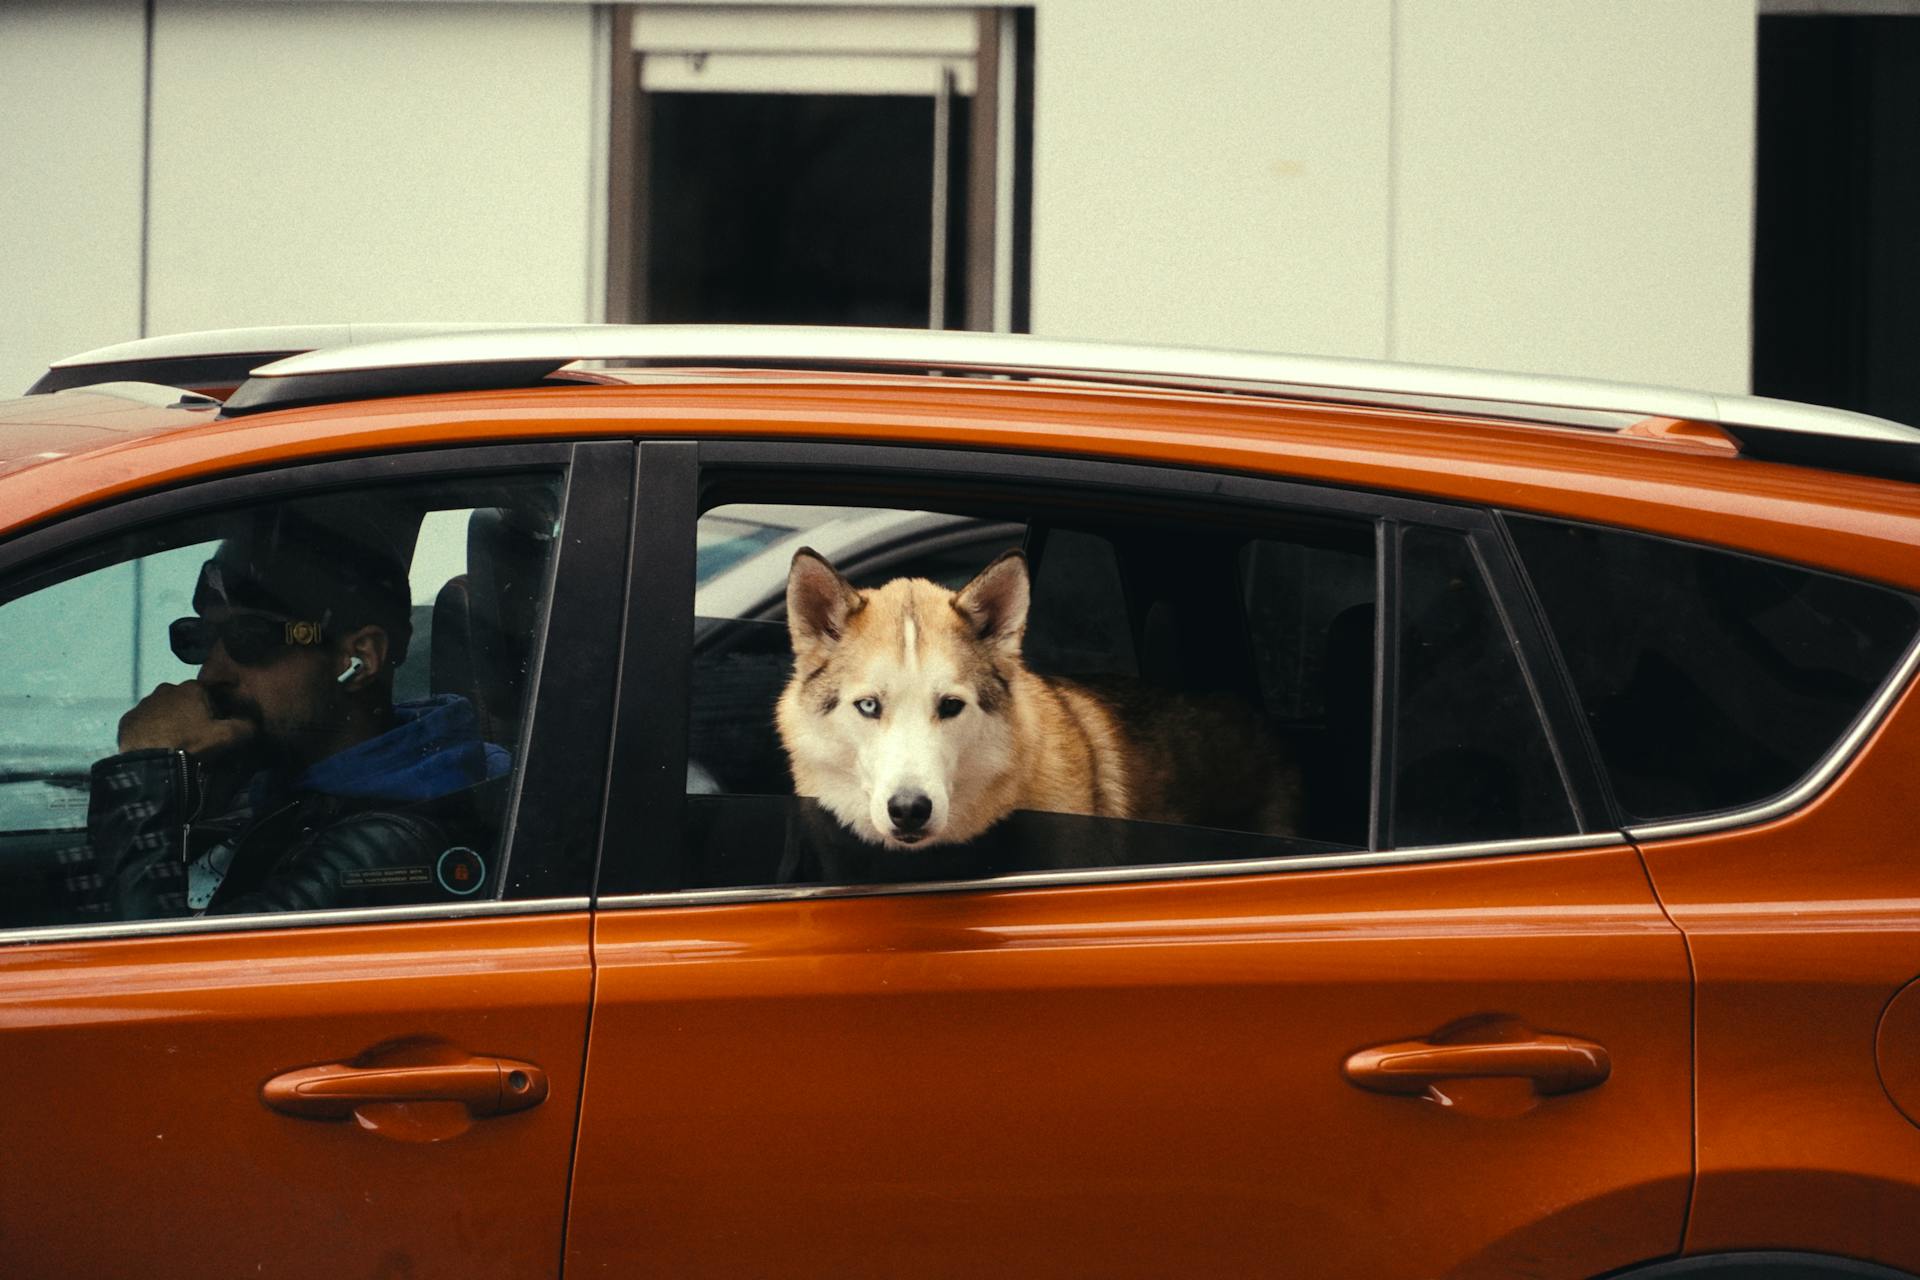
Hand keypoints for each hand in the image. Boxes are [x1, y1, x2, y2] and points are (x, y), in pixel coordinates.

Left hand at [117, 680, 256, 756]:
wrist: (151, 765)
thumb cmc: (192, 744)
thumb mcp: (228, 737)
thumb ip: (246, 725)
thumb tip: (251, 721)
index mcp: (192, 688)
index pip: (211, 694)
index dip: (216, 711)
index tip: (216, 728)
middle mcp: (166, 689)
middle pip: (185, 700)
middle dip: (191, 714)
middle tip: (195, 737)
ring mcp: (143, 703)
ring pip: (163, 710)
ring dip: (170, 721)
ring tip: (174, 743)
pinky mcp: (127, 719)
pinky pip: (144, 723)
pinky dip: (151, 731)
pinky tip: (156, 746)